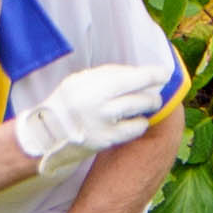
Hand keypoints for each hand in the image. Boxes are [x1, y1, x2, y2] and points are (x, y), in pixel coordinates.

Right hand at [14, 63, 162, 179]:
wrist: (48, 133)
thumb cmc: (68, 101)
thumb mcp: (81, 80)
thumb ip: (109, 75)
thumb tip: (142, 73)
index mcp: (90, 85)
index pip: (132, 77)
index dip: (153, 74)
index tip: (164, 73)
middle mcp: (98, 104)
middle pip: (142, 94)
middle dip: (153, 92)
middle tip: (153, 92)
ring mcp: (104, 124)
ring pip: (142, 109)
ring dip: (149, 105)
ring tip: (146, 103)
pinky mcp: (108, 140)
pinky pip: (136, 128)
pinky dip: (140, 123)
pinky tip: (134, 121)